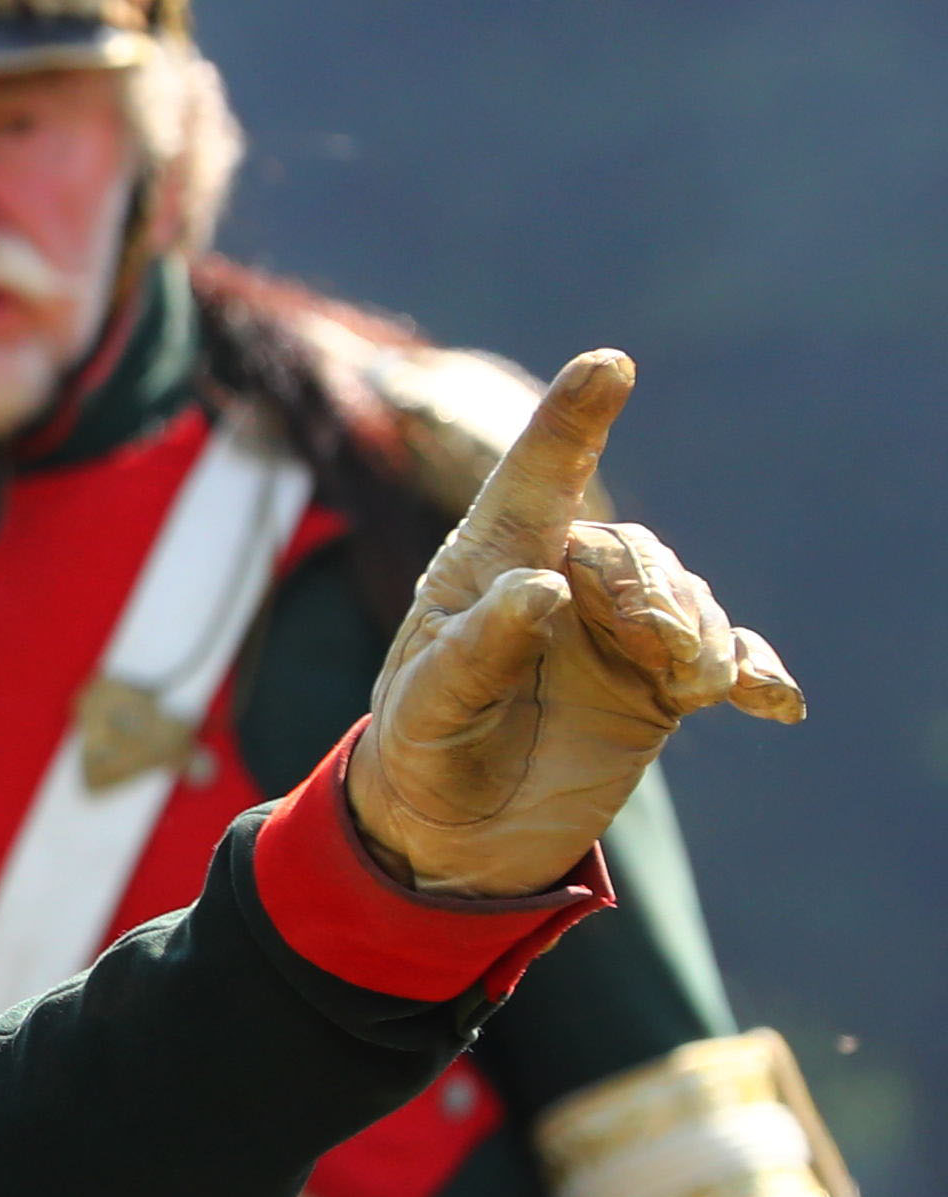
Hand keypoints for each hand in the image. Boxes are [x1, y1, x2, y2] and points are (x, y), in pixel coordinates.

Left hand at [346, 352, 800, 897]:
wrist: (455, 832)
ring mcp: (617, 630)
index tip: (608, 364)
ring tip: (694, 683)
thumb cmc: (422, 748)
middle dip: (655, 589)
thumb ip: (478, 646)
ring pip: (684, 598)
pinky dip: (754, 673)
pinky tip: (774, 702)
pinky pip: (725, 660)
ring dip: (699, 633)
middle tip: (664, 647)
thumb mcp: (426, 704)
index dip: (572, 420)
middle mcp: (560, 580)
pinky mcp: (660, 683)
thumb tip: (545, 587)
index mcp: (487, 563)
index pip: (533, 477)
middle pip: (630, 550)